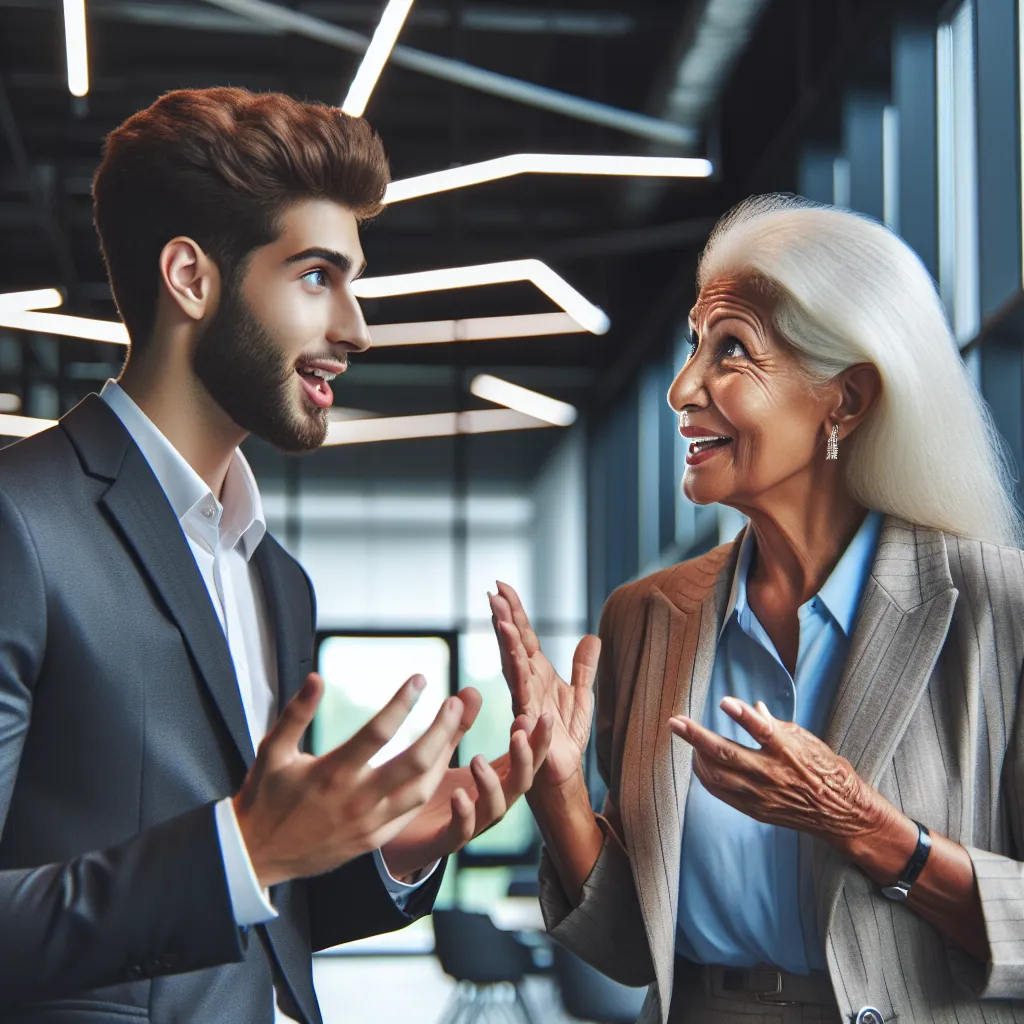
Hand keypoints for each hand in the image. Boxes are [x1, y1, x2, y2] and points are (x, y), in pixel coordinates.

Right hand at [233, 672, 466, 887]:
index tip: (420, 679)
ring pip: (422, 789)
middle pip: (415, 761)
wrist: (257, 858)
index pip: (378, 732)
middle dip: (442, 729)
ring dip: (444, 756)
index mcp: (331, 773)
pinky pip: (412, 813)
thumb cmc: (265, 798)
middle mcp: (355, 799)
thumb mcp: (272, 751)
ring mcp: (368, 824)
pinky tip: (438, 765)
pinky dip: (429, 786)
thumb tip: (317, 677)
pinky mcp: (373, 840)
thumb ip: (296, 713)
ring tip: (454, 729)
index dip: (402, 702)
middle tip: (456, 703)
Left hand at [381, 712, 553, 878]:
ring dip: (491, 784)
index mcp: (491, 781)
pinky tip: (458, 795)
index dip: (537, 741)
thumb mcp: (443, 753)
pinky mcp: (443, 842)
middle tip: (520, 732)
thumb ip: (459, 725)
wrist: (394, 839)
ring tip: (477, 758)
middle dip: (526, 759)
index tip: (539, 715)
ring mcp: (469, 825)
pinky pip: (461, 833)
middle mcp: (486, 803)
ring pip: (495, 810)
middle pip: (520, 783)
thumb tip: (472, 689)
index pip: (524, 760)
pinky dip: (464, 815)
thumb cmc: (426, 794)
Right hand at [489, 581, 598, 787]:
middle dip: (503, 618)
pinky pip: (523, 694)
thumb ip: (583, 667)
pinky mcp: (529, 718)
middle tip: (493, 593)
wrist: (563, 771)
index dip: (514, 611)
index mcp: (537, 672)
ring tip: (500, 618)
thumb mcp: (582, 695)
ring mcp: (525, 699)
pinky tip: (516, 657)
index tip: (501, 586)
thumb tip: (592, 637)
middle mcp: (527, 682)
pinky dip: (520, 674)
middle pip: (512, 643)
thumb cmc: (564, 735)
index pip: (524, 635)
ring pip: (513, 664)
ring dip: (507, 641)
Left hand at [668, 697, 899, 845]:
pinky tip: (699, 762)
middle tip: (675, 722)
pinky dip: (706, 776)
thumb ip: (775, 725)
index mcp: (788, 751)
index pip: (763, 731)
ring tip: (685, 738)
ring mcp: (761, 794)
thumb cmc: (825, 769)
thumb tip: (753, 707)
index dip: (744, 716)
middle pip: (727, 754)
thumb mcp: (806, 740)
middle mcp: (772, 773)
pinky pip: (722, 792)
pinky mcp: (756, 809)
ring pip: (718, 775)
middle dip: (696, 737)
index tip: (724, 702)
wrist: (841, 813)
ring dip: (696, 756)